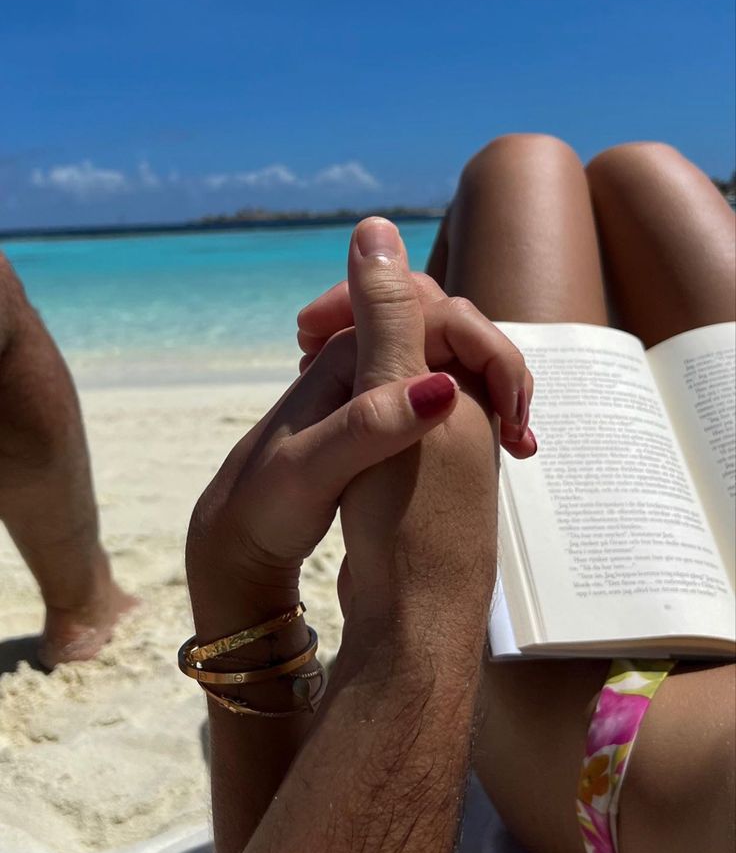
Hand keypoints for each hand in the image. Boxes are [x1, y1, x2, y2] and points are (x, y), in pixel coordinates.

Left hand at [186, 217, 523, 643]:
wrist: (239, 538)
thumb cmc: (265, 505)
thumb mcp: (309, 469)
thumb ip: (369, 426)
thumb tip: (444, 387)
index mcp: (347, 354)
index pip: (436, 314)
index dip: (486, 350)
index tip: (511, 409)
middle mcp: (362, 361)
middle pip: (450, 331)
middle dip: (497, 365)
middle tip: (521, 429)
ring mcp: (373, 387)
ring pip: (448, 361)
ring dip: (491, 388)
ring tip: (518, 441)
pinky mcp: (379, 418)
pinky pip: (437, 393)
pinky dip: (472, 411)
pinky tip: (491, 447)